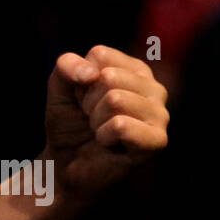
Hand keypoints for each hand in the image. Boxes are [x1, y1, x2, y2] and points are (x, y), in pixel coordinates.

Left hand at [43, 44, 169, 202]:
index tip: (84, 98)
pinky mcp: (158, 139)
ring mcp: (160, 114)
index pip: (100, 56)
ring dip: (96, 120)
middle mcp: (153, 88)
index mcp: (134, 69)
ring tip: (101, 130)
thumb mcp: (59, 87)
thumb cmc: (69, 123)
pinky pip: (121, 125)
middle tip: (92, 118)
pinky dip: (104, 136)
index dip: (81, 79)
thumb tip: (93, 74)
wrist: (66, 164)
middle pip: (109, 77)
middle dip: (89, 101)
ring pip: (115, 99)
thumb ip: (67, 66)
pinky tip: (109, 144)